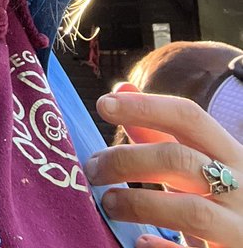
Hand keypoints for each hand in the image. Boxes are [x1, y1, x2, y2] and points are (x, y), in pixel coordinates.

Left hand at [86, 89, 242, 247]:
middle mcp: (241, 188)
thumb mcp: (201, 162)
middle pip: (181, 160)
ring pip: (191, 211)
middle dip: (129, 160)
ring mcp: (238, 229)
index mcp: (231, 155)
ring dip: (140, 204)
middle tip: (93, 169)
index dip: (145, 106)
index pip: (189, 116)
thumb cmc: (223, 198)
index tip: (103, 104)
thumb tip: (121, 89)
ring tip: (108, 203)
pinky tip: (140, 241)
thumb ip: (160, 131)